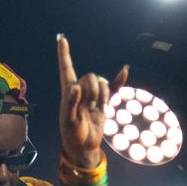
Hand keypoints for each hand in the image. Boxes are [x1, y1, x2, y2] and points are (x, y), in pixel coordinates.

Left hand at [56, 34, 126, 168]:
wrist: (84, 146)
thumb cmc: (72, 134)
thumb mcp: (68, 121)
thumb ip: (70, 104)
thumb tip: (74, 87)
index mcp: (68, 92)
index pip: (66, 69)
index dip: (64, 54)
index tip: (61, 38)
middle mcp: (80, 90)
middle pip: (89, 77)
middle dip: (92, 91)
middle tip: (89, 108)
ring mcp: (93, 95)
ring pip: (101, 83)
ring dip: (102, 96)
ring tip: (96, 110)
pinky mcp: (104, 102)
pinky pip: (114, 88)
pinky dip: (119, 80)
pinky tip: (125, 70)